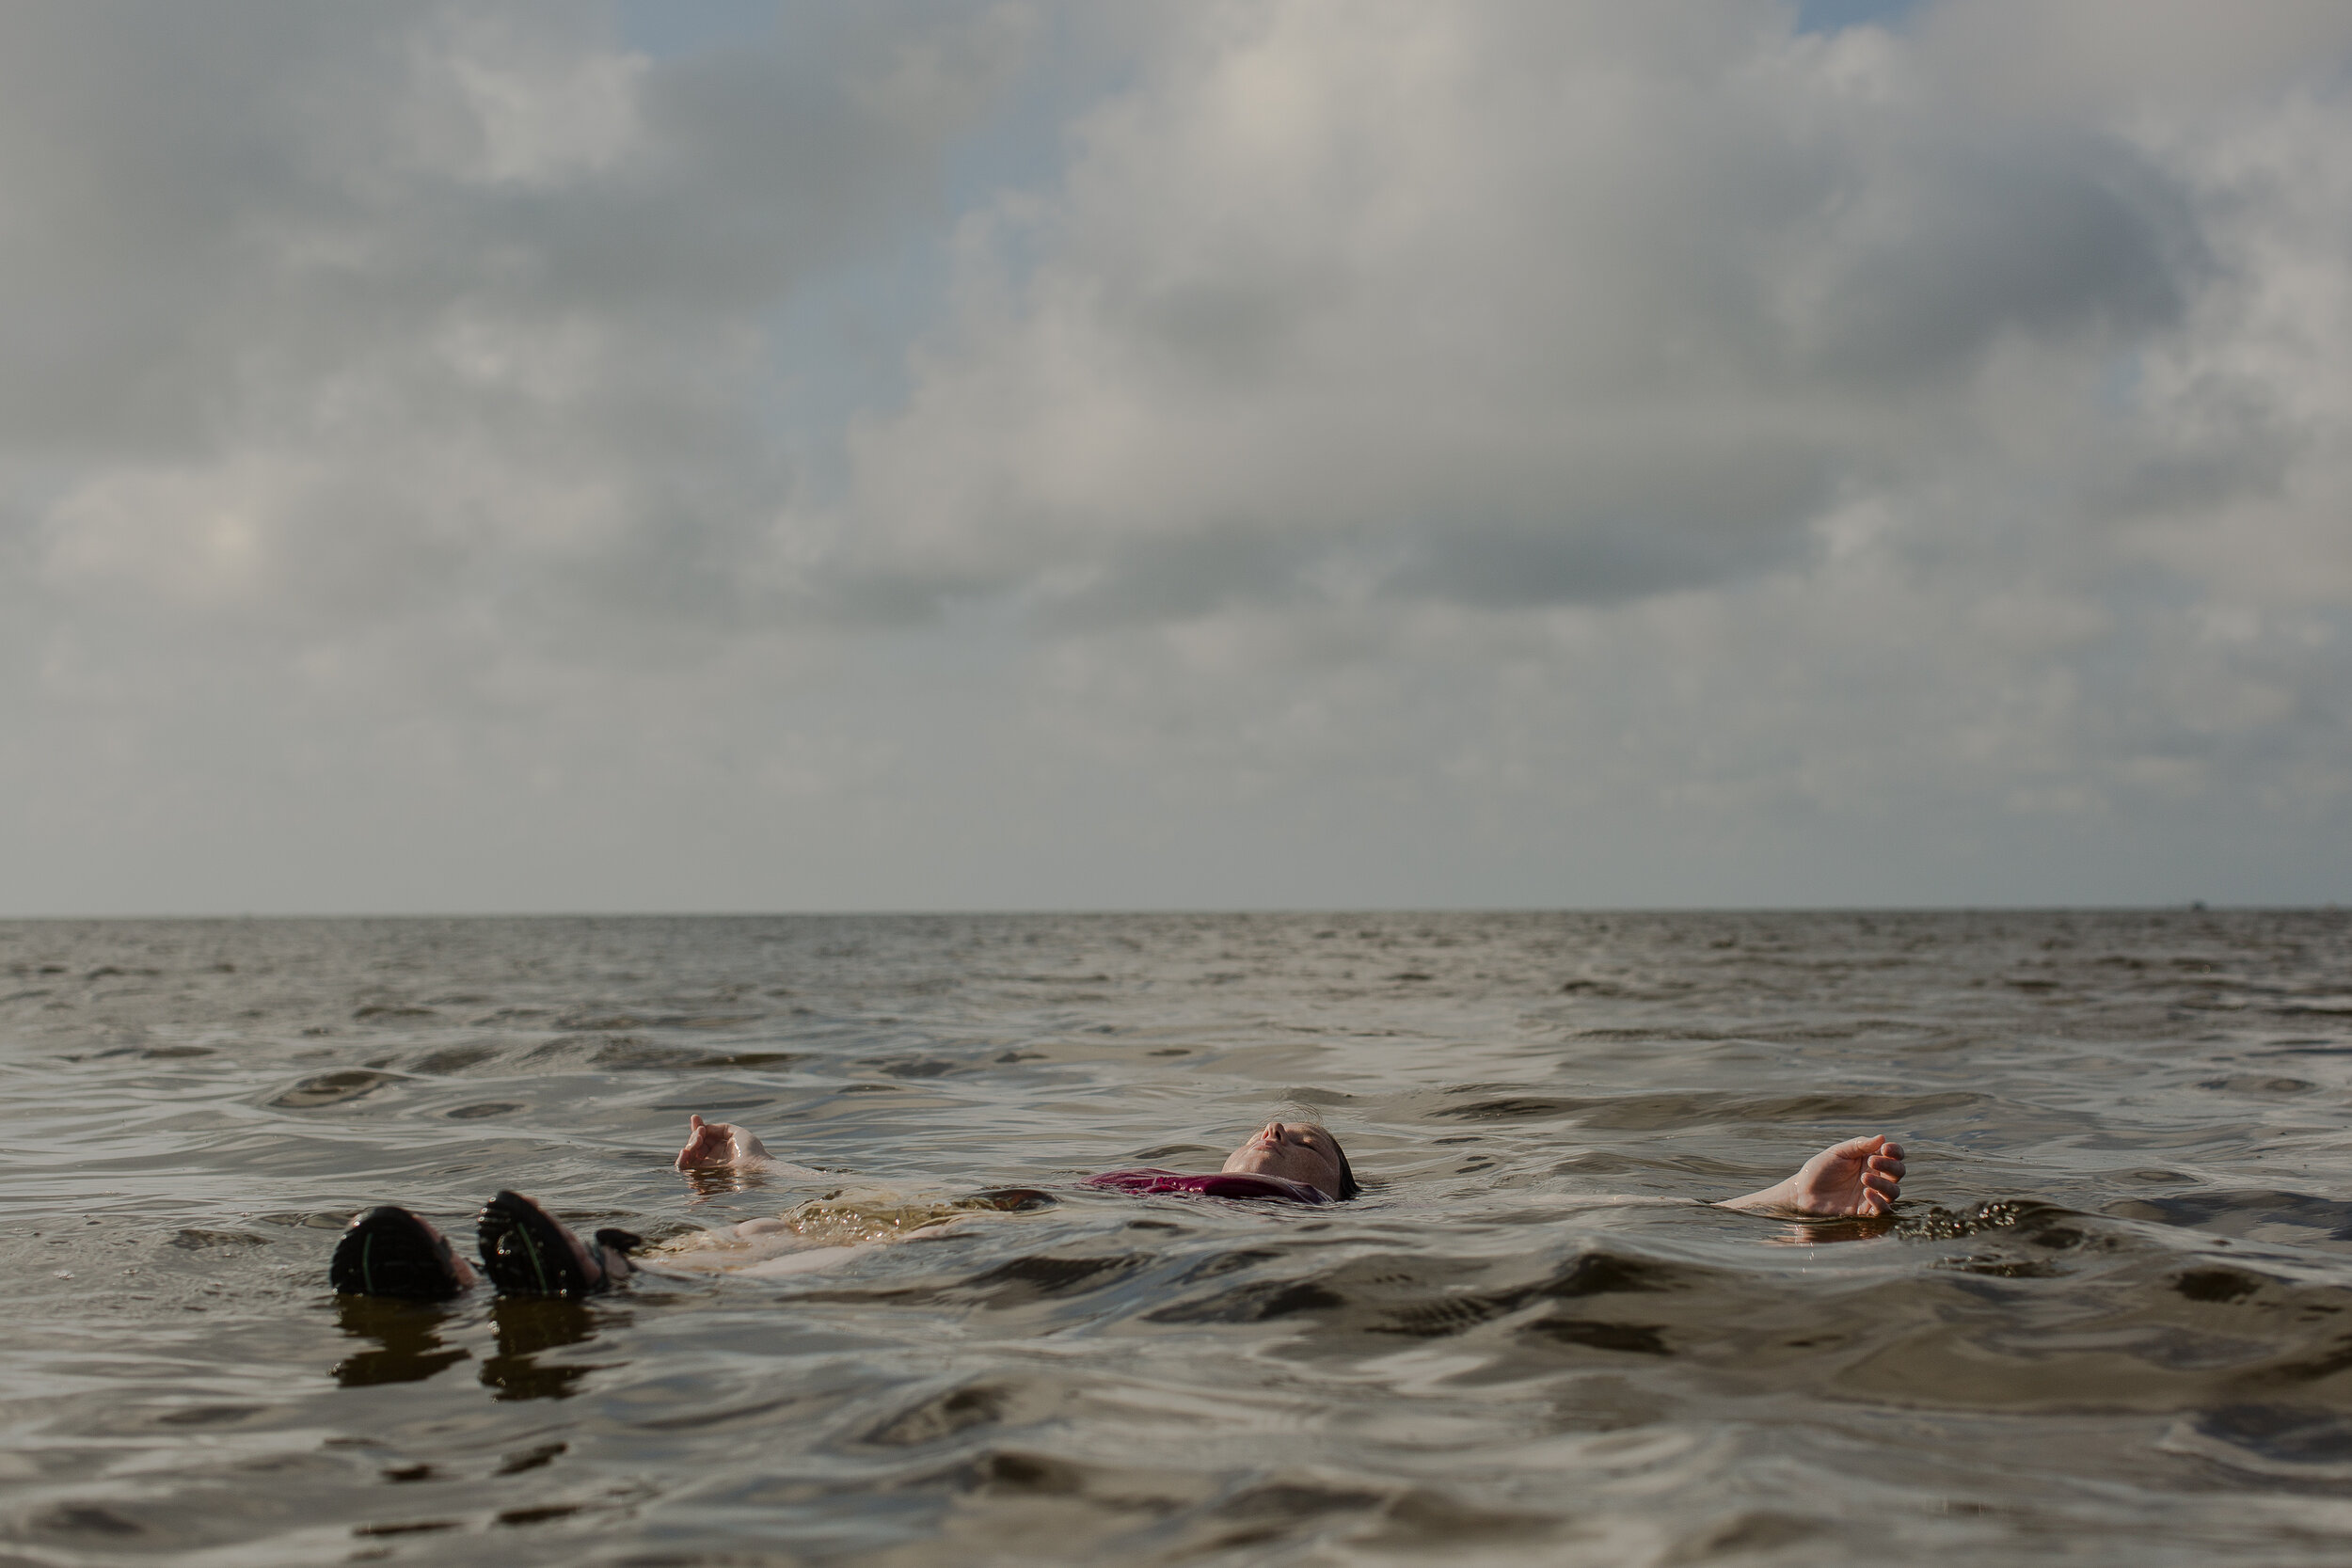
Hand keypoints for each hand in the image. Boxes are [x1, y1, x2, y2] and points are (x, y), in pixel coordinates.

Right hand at [674, 1113, 771, 1170]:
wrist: (756, 1170)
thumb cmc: (752, 1152)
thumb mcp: (738, 1133)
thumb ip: (720, 1128)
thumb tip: (705, 1128)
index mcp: (720, 1148)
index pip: (703, 1137)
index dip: (697, 1127)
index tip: (695, 1118)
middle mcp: (712, 1158)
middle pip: (693, 1145)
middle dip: (694, 1135)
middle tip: (701, 1132)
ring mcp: (707, 1168)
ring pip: (687, 1156)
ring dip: (689, 1145)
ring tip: (698, 1139)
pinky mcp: (702, 1178)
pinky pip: (685, 1170)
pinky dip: (682, 1160)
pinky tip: (686, 1151)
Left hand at [1726, 1134, 1904, 1217]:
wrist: (1803, 1193)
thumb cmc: (1819, 1170)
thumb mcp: (1838, 1153)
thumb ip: (1860, 1145)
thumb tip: (1882, 1137)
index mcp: (1871, 1159)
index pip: (1894, 1154)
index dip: (1895, 1151)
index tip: (1886, 1148)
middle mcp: (1876, 1176)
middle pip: (1898, 1172)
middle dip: (1890, 1165)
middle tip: (1872, 1161)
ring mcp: (1873, 1195)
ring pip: (1894, 1191)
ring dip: (1883, 1183)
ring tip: (1864, 1178)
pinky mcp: (1867, 1212)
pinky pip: (1884, 1209)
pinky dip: (1880, 1201)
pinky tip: (1867, 1193)